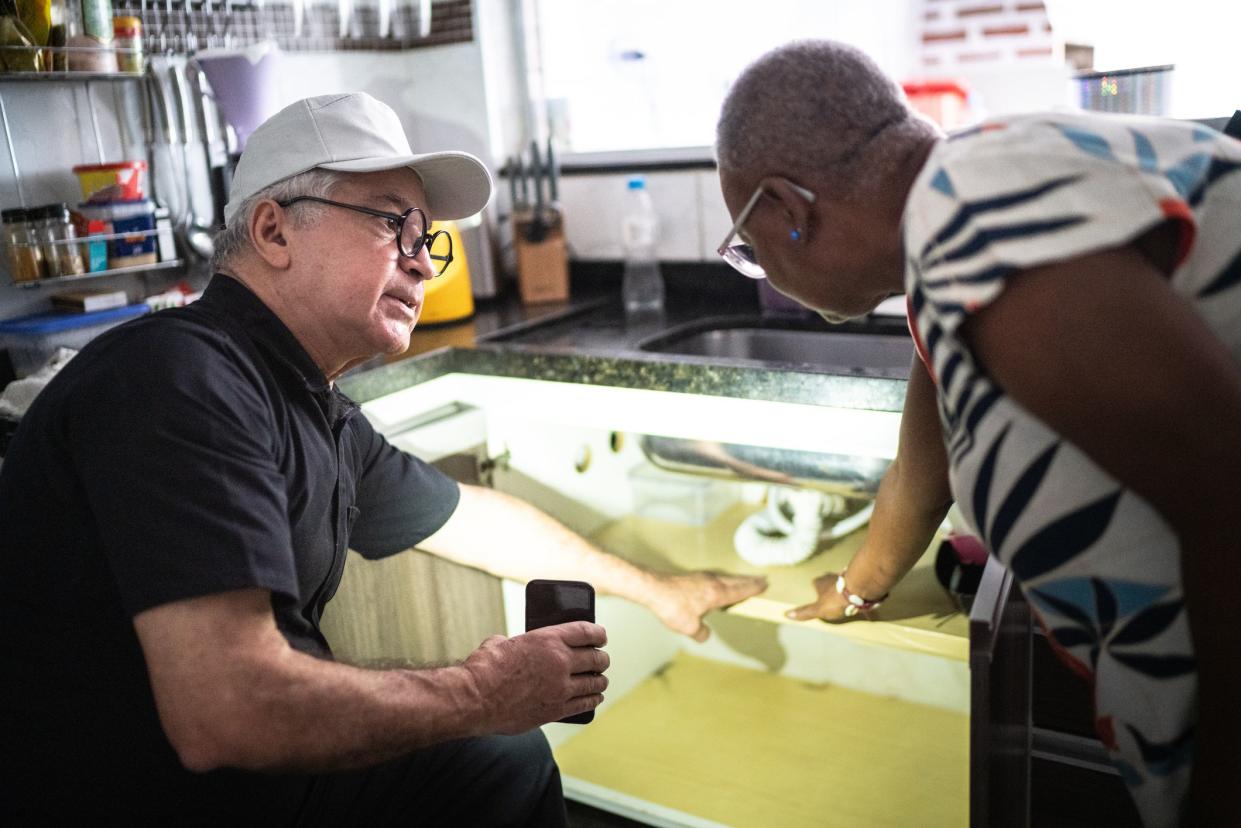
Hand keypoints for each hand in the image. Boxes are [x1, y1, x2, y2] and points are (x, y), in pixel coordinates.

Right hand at [461, 621, 609, 733]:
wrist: (474, 699)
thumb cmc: (483, 668)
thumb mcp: (502, 643)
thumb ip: (519, 644)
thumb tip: (519, 648)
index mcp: (548, 639)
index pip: (586, 631)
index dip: (598, 633)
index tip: (601, 636)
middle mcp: (560, 661)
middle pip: (595, 658)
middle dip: (601, 658)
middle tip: (601, 660)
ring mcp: (560, 688)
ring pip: (594, 682)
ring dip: (600, 680)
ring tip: (600, 680)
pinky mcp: (556, 710)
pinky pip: (585, 704)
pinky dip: (593, 700)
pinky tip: (594, 698)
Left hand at [650, 572, 767, 641]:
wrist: (653, 588)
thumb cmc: (673, 607)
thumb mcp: (690, 627)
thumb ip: (701, 633)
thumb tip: (705, 634)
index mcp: (717, 593)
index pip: (740, 590)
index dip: (753, 588)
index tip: (764, 584)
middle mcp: (712, 582)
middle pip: (735, 580)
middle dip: (749, 581)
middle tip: (761, 579)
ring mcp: (701, 577)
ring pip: (724, 577)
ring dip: (736, 579)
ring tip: (743, 581)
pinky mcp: (691, 577)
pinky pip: (713, 577)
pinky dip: (722, 580)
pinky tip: (716, 584)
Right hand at [786, 572, 861, 623]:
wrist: (858, 592)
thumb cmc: (835, 600)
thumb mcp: (818, 610)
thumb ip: (804, 612)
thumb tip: (786, 614)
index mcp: (821, 582)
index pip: (816, 582)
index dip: (816, 587)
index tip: (817, 591)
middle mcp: (833, 577)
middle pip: (830, 580)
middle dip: (830, 586)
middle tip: (831, 595)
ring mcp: (847, 577)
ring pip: (844, 582)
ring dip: (845, 588)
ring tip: (847, 598)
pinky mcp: (859, 581)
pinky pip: (858, 586)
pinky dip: (858, 592)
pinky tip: (862, 600)